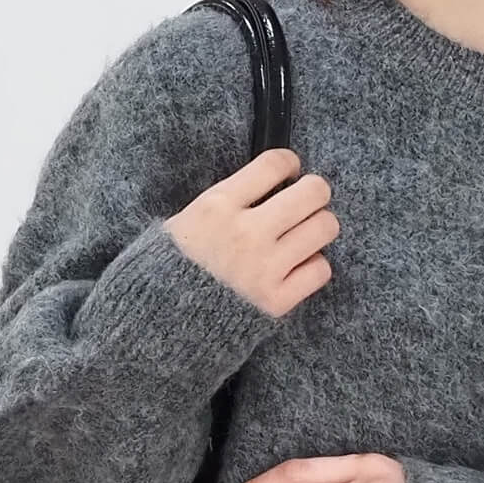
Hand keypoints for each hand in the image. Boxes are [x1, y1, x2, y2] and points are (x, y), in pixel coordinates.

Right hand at [163, 146, 338, 318]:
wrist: (159, 319)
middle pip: (313, 192)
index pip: (275, 164)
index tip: (290, 171)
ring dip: (318, 228)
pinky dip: (313, 266)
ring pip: (324, 228)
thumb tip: (271, 184)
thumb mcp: (186, 219)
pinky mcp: (276, 301)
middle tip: (306, 202)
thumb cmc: (172, 267)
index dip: (290, 163)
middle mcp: (245, 233)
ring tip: (303, 234)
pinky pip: (321, 270)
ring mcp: (264, 268)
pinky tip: (297, 267)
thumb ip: (228, 200)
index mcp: (218, 206)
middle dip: (314, 192)